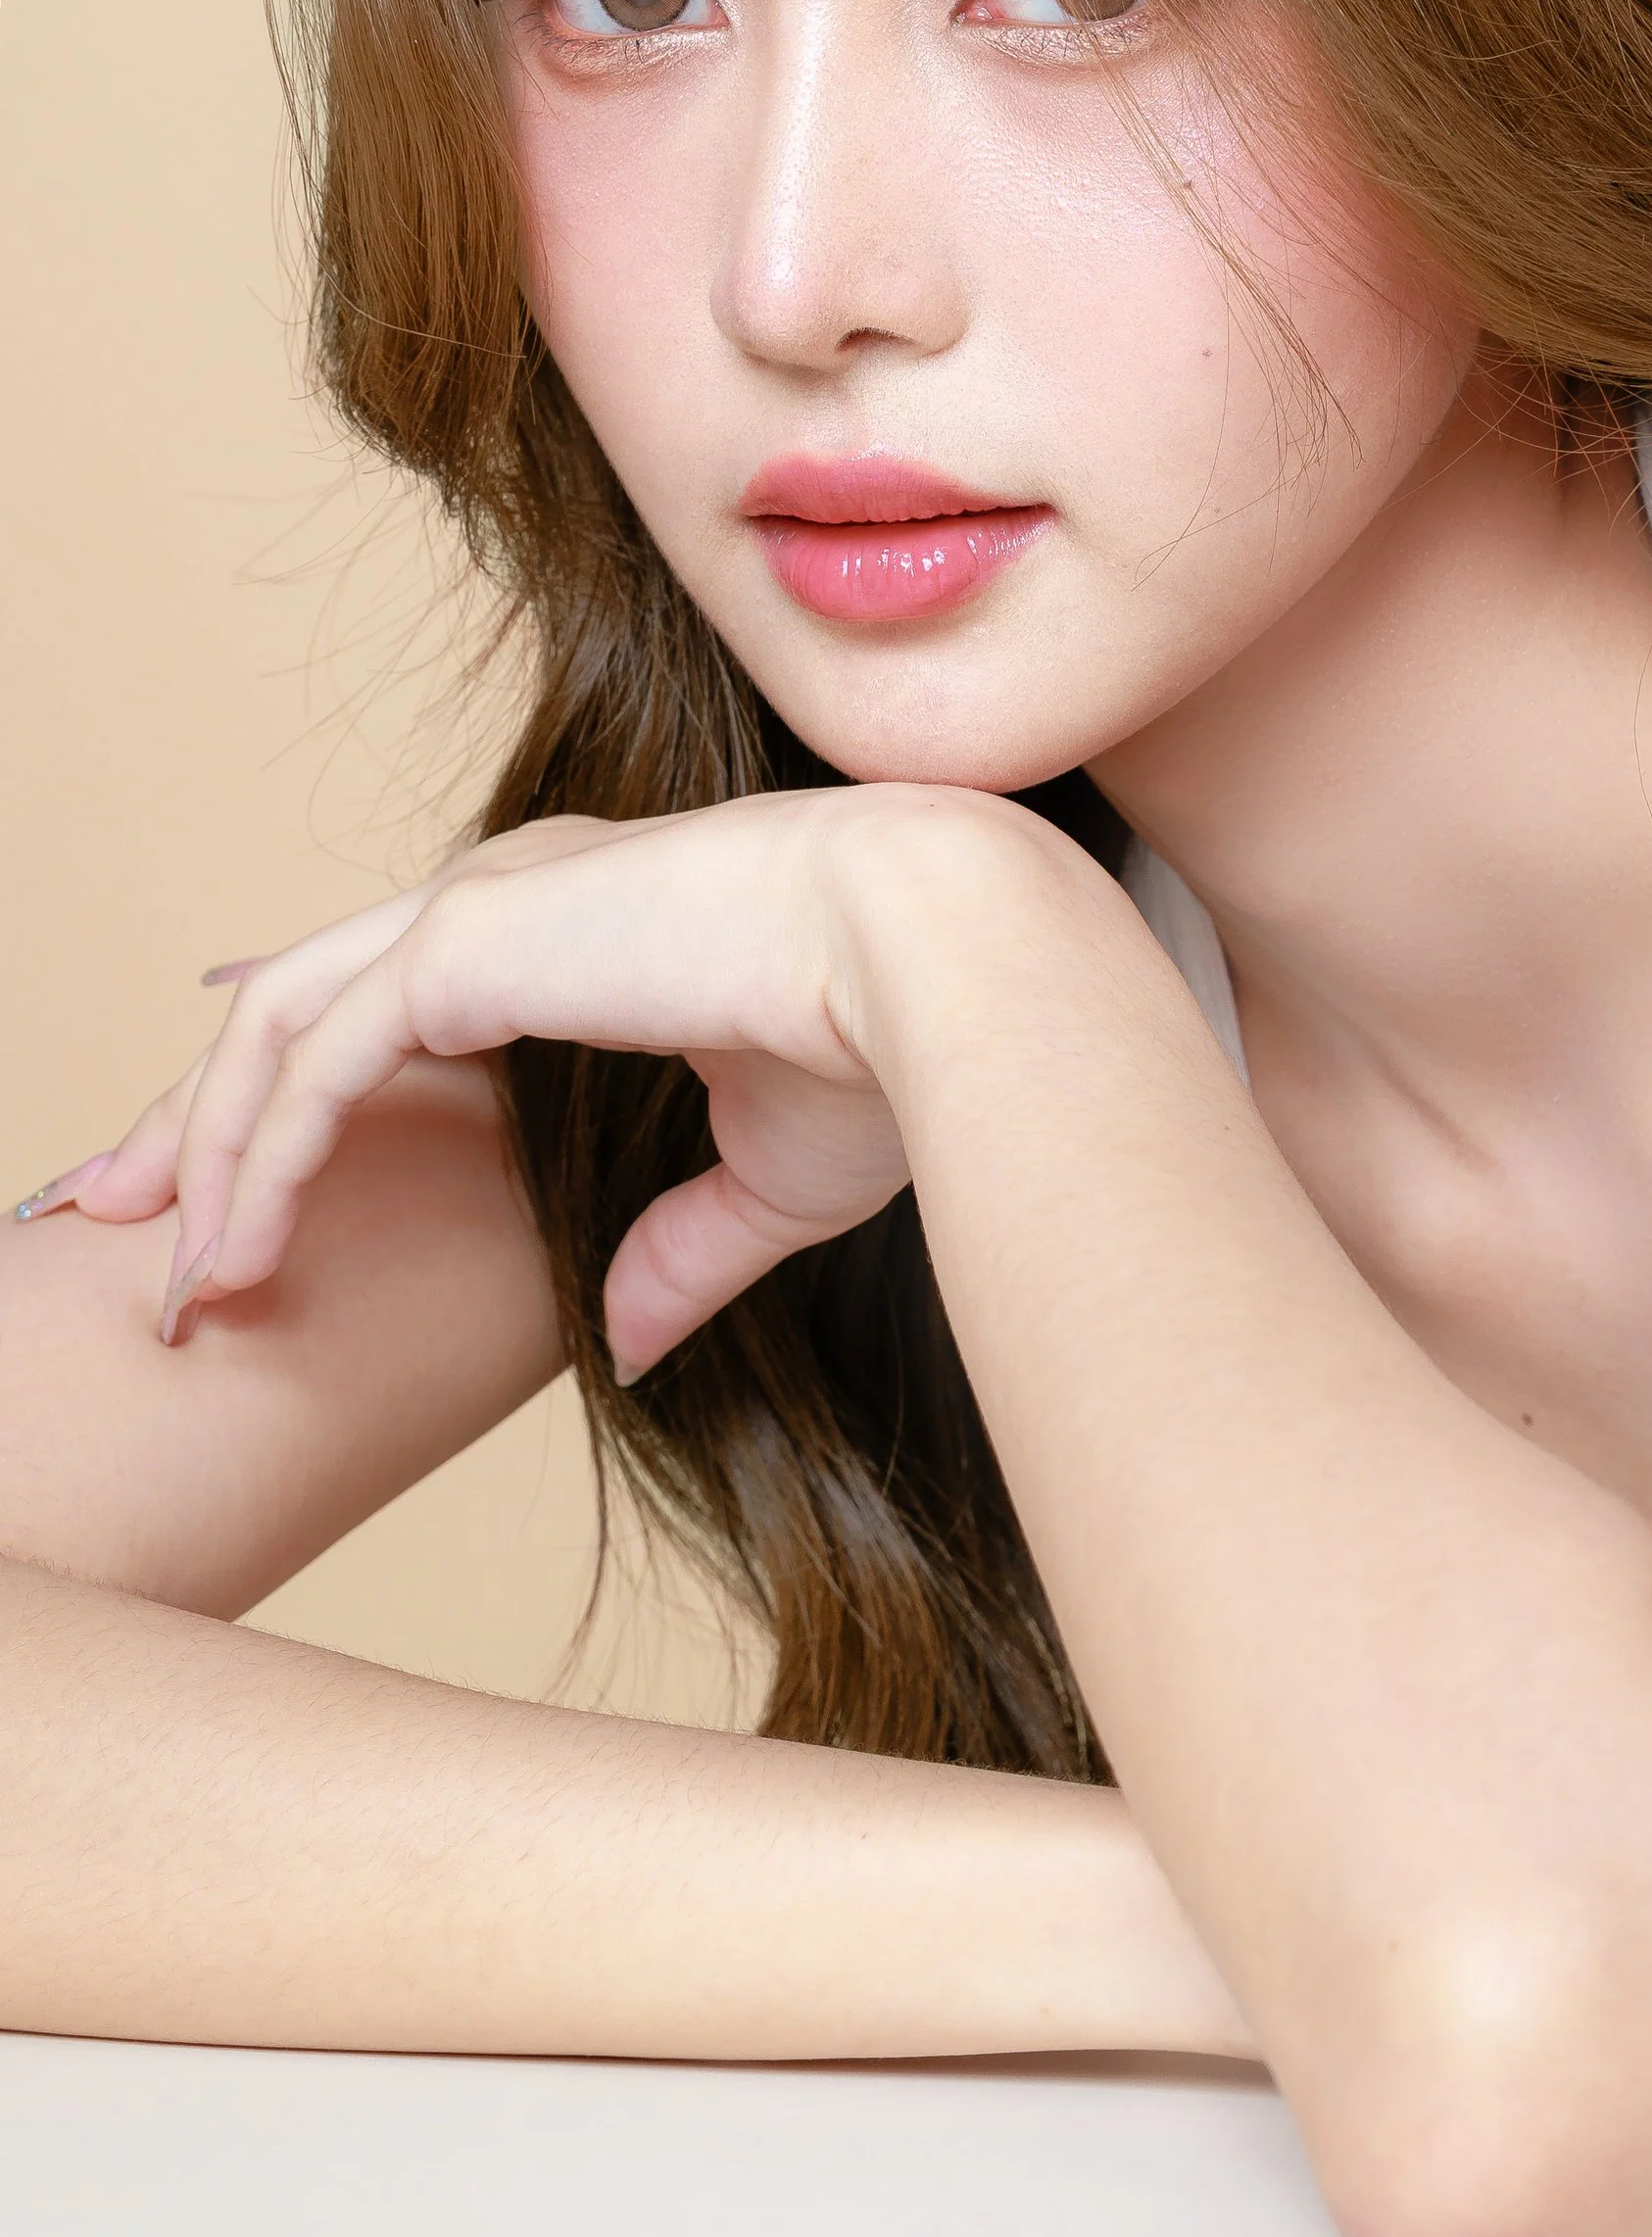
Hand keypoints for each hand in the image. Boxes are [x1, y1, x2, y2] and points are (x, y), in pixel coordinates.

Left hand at [61, 790, 986, 1380]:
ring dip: (208, 1151)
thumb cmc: (894, 1048)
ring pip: (278, 1021)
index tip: (228, 1179)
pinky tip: (235, 1255)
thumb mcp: (771, 1175)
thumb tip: (629, 1339)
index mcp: (579, 926)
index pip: (390, 994)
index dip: (296, 1086)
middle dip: (200, 1113)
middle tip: (121, 1218)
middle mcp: (512, 897)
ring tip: (177, 1280)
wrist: (945, 962)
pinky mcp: (465, 942)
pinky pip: (314, 1061)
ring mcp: (480, 908)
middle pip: (300, 1001)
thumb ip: (683, 1248)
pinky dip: (258, 1159)